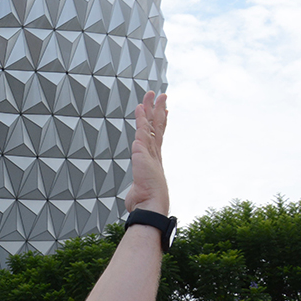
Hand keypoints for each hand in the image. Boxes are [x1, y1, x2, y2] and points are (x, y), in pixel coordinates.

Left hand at [124, 91, 167, 214]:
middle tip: (163, 97)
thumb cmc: (146, 202)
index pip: (158, 138)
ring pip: (152, 125)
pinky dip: (141, 118)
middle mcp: (154, 153)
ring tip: (154, 95)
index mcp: (155, 161)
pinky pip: (142, 131)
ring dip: (152, 109)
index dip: (161, 124)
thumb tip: (135, 198)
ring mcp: (150, 151)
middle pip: (158, 127)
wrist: (150, 205)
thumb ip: (138, 190)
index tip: (165, 113)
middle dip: (159, 111)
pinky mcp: (143, 152)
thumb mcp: (140, 191)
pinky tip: (140, 107)